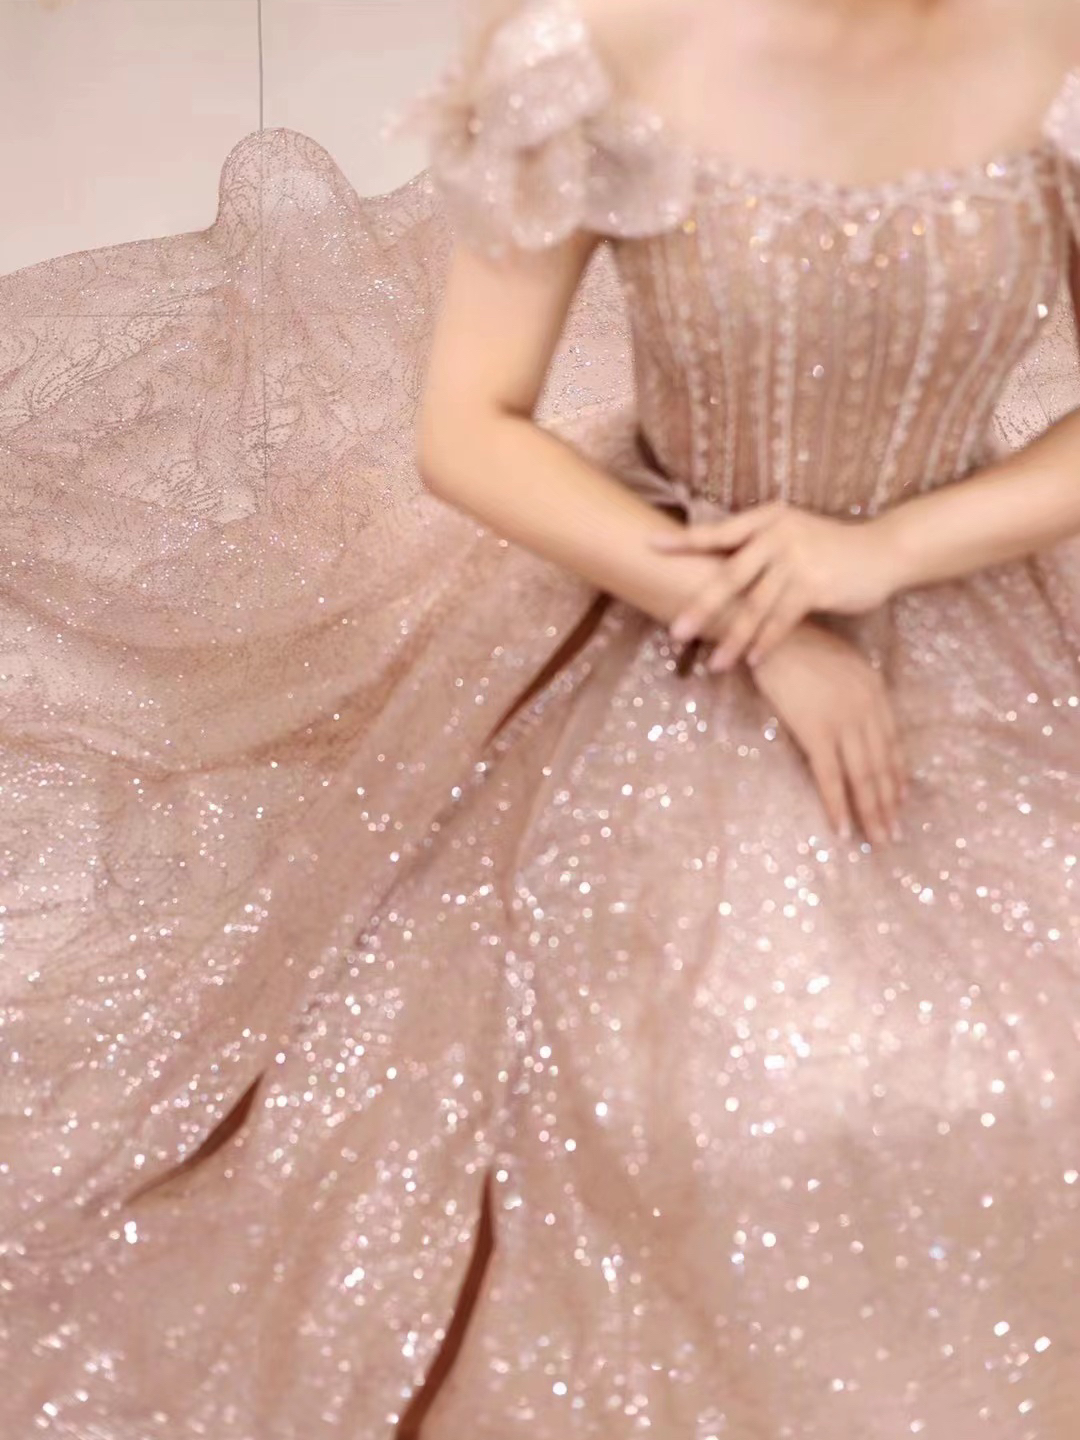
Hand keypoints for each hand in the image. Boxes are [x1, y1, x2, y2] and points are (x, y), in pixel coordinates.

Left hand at [651, 502, 902, 669]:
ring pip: (755, 606)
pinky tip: (751, 661)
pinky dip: (765, 642)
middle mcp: (777, 535)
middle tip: (676, 631)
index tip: (650, 548)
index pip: (717, 532)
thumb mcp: (792, 533)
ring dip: (733, 638)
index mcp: (766, 519)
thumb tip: (715, 569)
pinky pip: (782, 620)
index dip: (683, 542)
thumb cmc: (829, 547)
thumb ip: (757, 546)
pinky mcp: (816, 585)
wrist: (883, 550)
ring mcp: (797, 559)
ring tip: (714, 664)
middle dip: (701, 607)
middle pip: (729, 577)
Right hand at [750, 621, 906, 846]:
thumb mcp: (837, 660)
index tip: (901, 799)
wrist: (770, 631)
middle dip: (888, 802)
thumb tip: (851, 713)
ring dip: (871, 812)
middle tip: (893, 832)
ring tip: (877, 839)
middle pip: (882, 765)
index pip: (892, 742)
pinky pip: (830, 777)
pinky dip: (837, 805)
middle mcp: (866, 708)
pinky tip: (843, 828)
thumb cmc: (795, 642)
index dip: (897, 774)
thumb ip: (850, 687)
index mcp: (874, 689)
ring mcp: (843, 721)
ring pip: (863, 776)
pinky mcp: (816, 731)